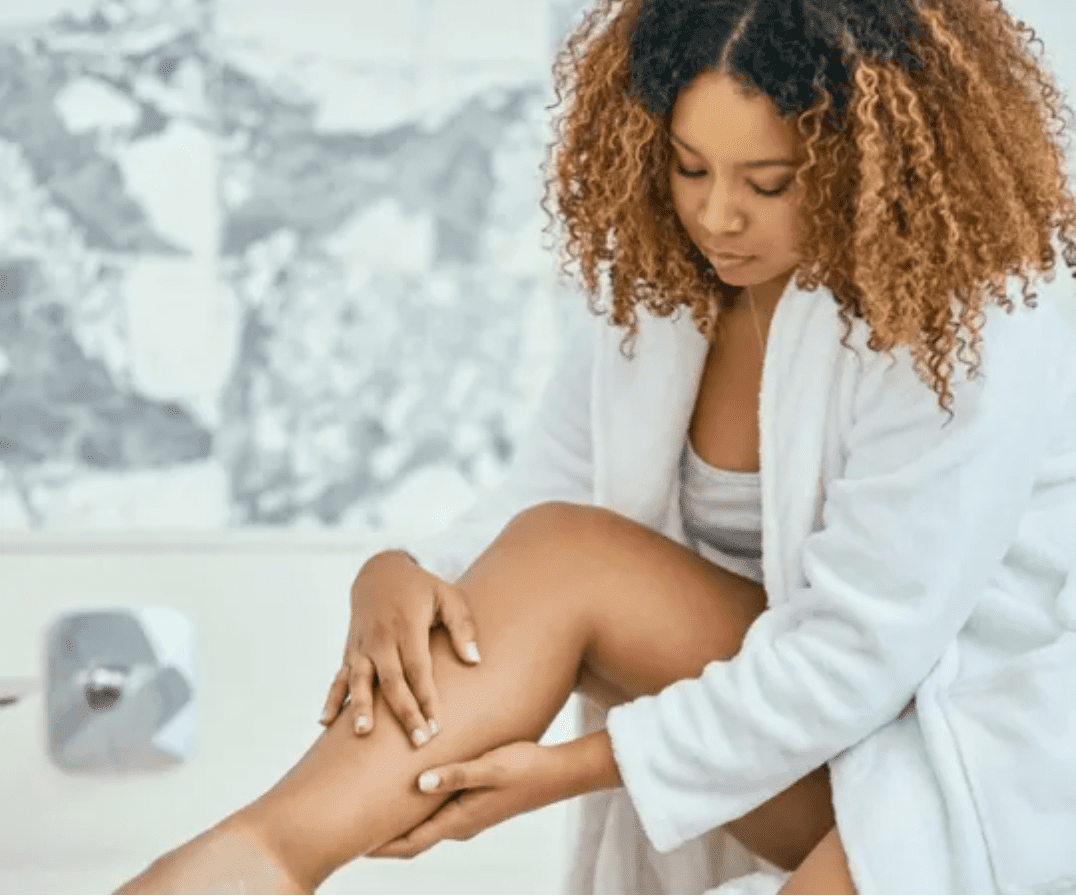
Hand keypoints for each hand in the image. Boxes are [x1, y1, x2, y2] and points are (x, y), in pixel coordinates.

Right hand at [319, 550, 481, 746]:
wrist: (379, 571)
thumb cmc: (421, 588)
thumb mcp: (448, 595)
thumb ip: (462, 626)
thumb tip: (474, 660)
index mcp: (407, 625)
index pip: (418, 668)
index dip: (426, 698)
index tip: (436, 726)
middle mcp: (381, 638)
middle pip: (391, 681)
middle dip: (404, 713)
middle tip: (418, 742)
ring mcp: (361, 646)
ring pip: (359, 680)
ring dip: (360, 707)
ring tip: (362, 733)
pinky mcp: (349, 651)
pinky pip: (339, 677)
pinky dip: (331, 699)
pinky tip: (324, 723)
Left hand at [368, 741, 567, 858]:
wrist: (558, 774)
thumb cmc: (525, 768)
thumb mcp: (490, 767)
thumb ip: (456, 773)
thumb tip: (418, 784)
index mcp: (459, 820)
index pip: (410, 843)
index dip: (378, 846)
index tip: (349, 845)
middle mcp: (460, 824)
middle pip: (411, 841)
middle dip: (380, 839)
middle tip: (346, 830)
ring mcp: (467, 816)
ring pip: (422, 828)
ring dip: (396, 825)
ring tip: (366, 811)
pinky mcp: (473, 804)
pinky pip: (434, 815)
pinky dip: (414, 812)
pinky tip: (405, 793)